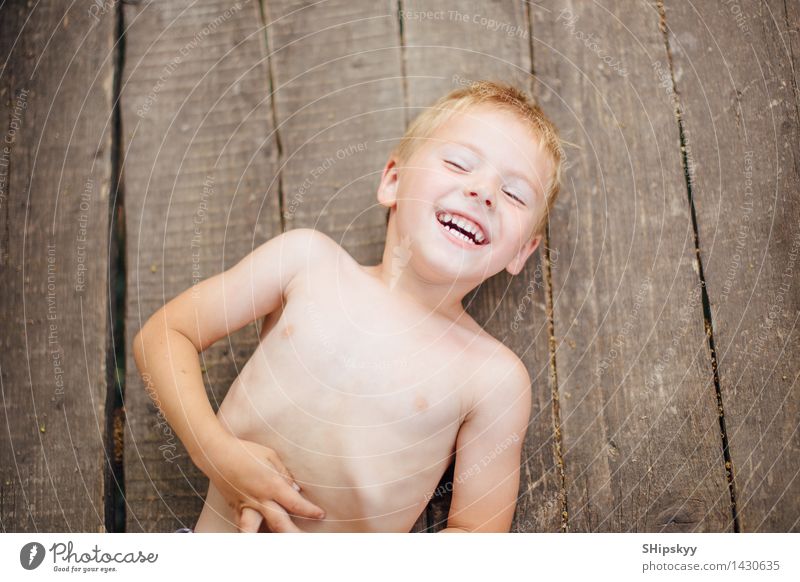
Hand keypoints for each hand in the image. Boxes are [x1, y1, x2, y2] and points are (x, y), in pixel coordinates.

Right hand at [195, 433, 324, 531]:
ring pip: (254, 531)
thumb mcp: (271, 456)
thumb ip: (284, 474)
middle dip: (294, 534)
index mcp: (271, 485)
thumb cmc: (246, 451)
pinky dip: (250, 531)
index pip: (295, 504)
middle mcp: (259, 499)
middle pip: (279, 524)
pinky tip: (257, 534)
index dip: (310, 511)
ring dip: (264, 538)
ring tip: (276, 543)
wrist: (216, 453)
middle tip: (305, 539)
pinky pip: (243, 524)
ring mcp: (245, 506)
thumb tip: (295, 489)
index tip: (320, 514)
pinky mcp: (235, 507)